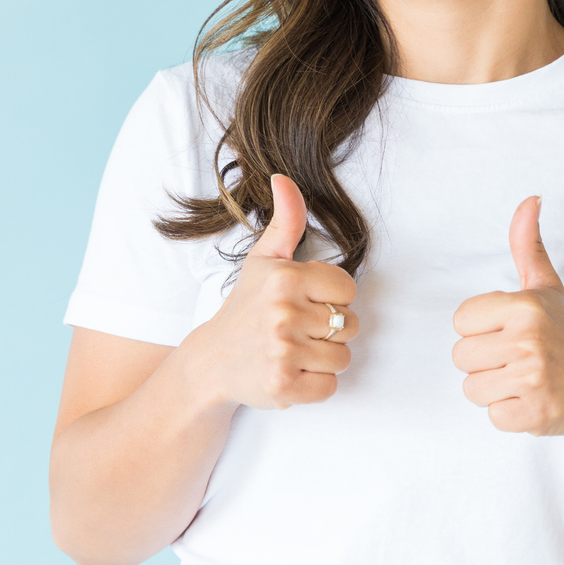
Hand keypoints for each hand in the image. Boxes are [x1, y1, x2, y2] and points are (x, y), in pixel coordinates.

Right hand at [181, 173, 358, 410]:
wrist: (213, 361)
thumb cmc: (246, 307)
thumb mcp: (263, 260)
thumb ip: (286, 220)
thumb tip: (284, 178)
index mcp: (285, 278)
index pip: (348, 289)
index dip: (331, 298)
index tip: (305, 302)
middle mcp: (284, 314)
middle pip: (350, 324)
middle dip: (330, 329)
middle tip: (297, 329)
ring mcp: (283, 353)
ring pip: (343, 357)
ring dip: (324, 357)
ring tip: (295, 350)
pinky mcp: (284, 387)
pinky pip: (330, 386)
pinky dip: (316, 384)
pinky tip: (292, 371)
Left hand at [452, 197, 563, 436]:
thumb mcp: (547, 288)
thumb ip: (528, 245)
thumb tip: (530, 198)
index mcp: (525, 307)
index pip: (461, 321)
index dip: (481, 331)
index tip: (510, 333)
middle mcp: (529, 340)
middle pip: (461, 357)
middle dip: (485, 363)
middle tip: (518, 360)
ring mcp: (533, 379)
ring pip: (472, 389)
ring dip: (494, 389)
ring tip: (524, 380)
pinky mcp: (534, 414)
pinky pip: (491, 416)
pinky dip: (508, 413)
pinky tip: (532, 400)